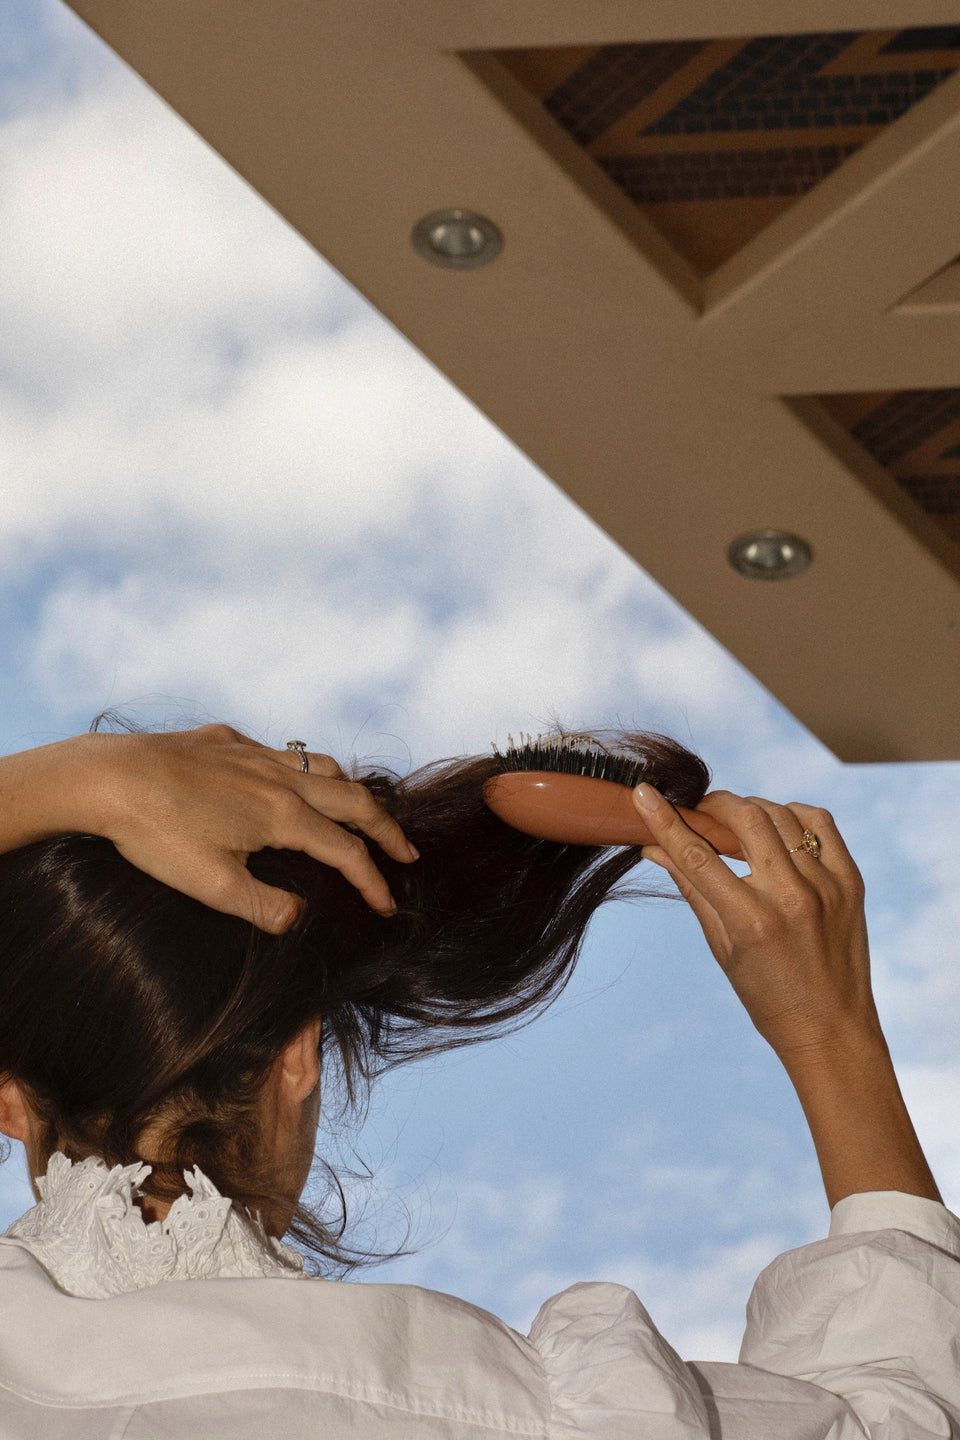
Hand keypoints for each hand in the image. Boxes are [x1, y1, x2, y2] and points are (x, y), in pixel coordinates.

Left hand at [78, 724, 417, 932]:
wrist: (105, 778)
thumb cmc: (156, 834)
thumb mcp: (211, 886)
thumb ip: (264, 907)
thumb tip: (300, 917)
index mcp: (282, 815)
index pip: (346, 851)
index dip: (373, 881)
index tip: (387, 904)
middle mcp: (278, 778)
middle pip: (353, 800)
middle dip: (386, 829)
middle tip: (406, 853)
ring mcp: (252, 754)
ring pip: (321, 766)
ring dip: (350, 792)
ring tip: (360, 812)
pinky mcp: (225, 740)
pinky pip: (280, 752)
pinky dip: (303, 770)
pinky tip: (288, 783)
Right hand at [634, 785, 880, 1060]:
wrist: (831, 1029)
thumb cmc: (767, 996)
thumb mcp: (721, 946)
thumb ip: (691, 888)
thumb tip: (653, 849)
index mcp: (750, 921)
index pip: (696, 855)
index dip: (664, 820)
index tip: (643, 794)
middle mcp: (790, 897)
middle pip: (744, 818)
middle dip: (715, 806)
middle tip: (701, 814)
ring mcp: (826, 886)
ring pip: (781, 813)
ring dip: (751, 809)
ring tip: (736, 824)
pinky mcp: (850, 881)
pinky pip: (820, 823)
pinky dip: (793, 814)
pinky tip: (778, 826)